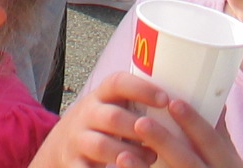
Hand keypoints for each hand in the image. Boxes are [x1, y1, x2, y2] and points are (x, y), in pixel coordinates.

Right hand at [30, 72, 165, 167]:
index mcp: (101, 95)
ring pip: (101, 145)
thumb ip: (135, 103)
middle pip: (113, 117)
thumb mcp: (111, 106)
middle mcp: (87, 114)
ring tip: (150, 159)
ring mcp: (78, 139)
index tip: (165, 99)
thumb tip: (180, 103)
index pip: (118, 83)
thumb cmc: (101, 124)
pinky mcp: (73, 162)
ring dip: (128, 154)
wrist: (62, 144)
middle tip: (160, 139)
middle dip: (138, 128)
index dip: (141, 89)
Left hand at [133, 97, 242, 167]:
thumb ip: (219, 133)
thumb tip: (213, 95)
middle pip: (188, 162)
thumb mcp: (229, 158)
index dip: (194, 122)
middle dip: (164, 143)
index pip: (211, 141)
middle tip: (141, 122)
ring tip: (124, 154)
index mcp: (229, 164)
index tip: (173, 102)